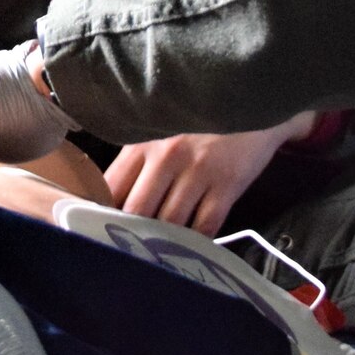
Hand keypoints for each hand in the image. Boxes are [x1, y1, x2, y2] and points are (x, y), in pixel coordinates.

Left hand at [105, 111, 317, 236]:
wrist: (253, 101)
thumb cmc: (200, 121)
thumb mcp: (162, 129)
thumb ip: (138, 159)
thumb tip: (111, 200)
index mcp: (143, 142)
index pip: (111, 186)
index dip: (102, 213)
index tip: (101, 230)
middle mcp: (166, 157)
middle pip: (137, 210)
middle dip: (132, 233)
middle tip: (131, 250)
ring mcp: (198, 171)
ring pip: (170, 222)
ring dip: (164, 241)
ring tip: (159, 252)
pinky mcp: (227, 184)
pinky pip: (206, 225)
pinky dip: (196, 241)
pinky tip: (191, 246)